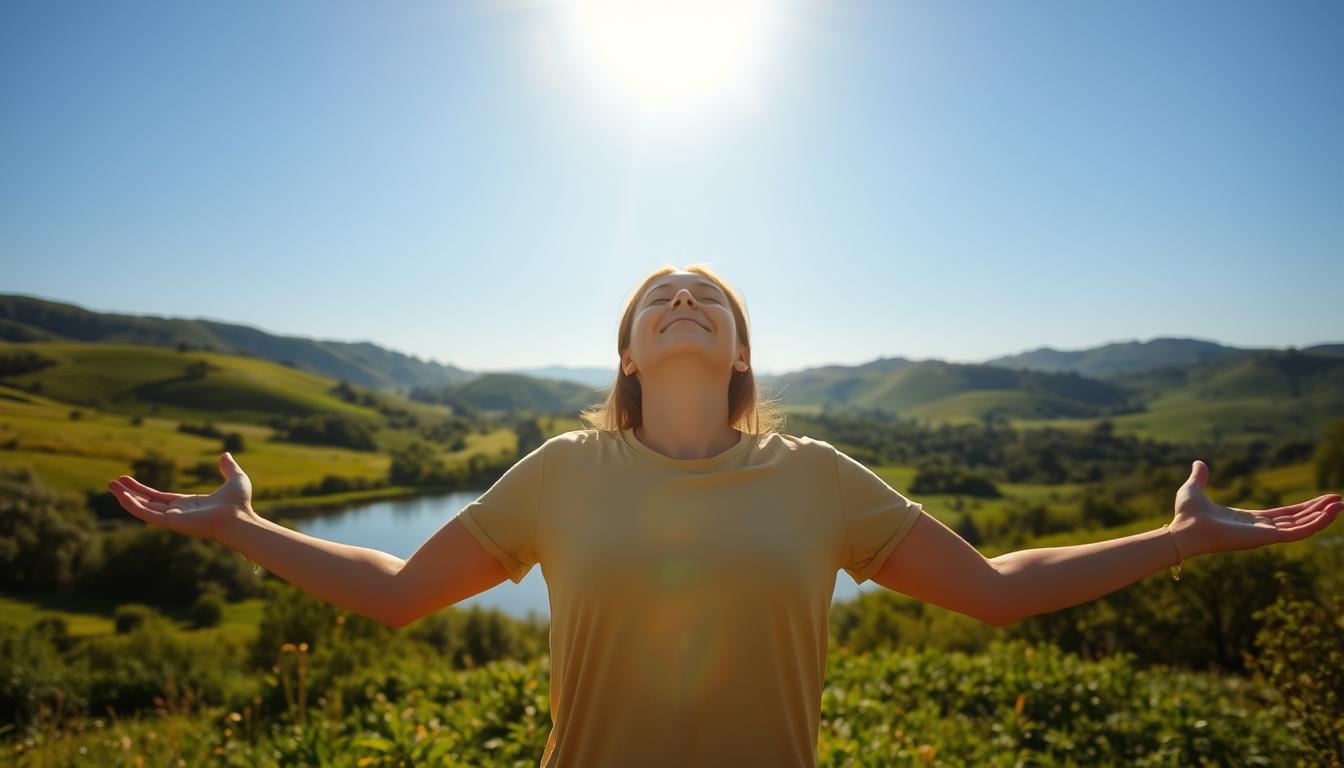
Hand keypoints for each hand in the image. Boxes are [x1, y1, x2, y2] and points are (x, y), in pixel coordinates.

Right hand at [107, 452, 253, 541]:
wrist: (241, 519)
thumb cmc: (240, 503)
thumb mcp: (235, 479)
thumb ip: (228, 468)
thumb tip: (225, 454)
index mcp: (189, 505)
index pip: (161, 497)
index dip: (144, 490)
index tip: (129, 481)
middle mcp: (178, 512)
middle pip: (148, 502)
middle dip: (130, 493)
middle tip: (112, 483)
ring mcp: (174, 518)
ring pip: (144, 507)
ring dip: (126, 497)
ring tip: (110, 485)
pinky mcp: (171, 521)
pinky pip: (147, 514)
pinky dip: (133, 505)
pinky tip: (121, 496)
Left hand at [1171, 459, 1340, 557]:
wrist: (1183, 529)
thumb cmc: (1186, 515)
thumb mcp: (1194, 489)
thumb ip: (1200, 477)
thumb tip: (1199, 463)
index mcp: (1249, 519)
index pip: (1284, 514)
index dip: (1304, 507)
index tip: (1322, 500)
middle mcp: (1260, 528)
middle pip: (1298, 519)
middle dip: (1319, 511)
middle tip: (1339, 501)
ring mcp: (1264, 534)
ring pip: (1302, 526)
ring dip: (1323, 516)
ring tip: (1341, 504)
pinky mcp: (1266, 537)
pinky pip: (1298, 532)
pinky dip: (1316, 523)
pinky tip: (1330, 512)